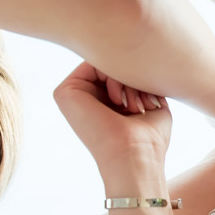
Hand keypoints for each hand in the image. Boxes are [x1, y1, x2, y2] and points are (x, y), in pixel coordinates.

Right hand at [53, 63, 170, 171]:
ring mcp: (72, 95)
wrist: (136, 155)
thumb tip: (136, 59)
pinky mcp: (64, 91)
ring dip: (126, 78)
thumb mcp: (150, 100)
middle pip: (112, 64)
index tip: (150, 102)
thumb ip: (140, 79)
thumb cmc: (148, 138)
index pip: (121, 70)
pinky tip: (118, 101)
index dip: (139, 78)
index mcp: (100, 102)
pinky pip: (93, 62)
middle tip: (139, 105)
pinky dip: (113, 75)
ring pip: (105, 62)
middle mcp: (83, 98)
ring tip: (132, 106)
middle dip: (133, 77)